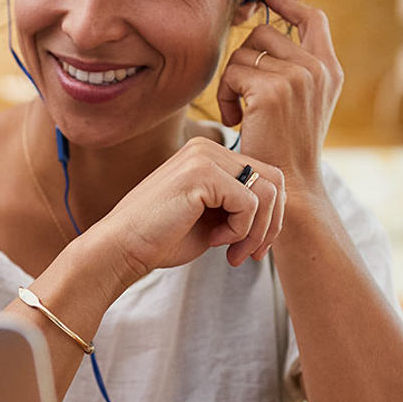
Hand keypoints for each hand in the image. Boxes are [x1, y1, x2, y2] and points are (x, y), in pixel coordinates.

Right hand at [86, 137, 284, 283]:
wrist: (121, 248)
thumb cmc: (163, 238)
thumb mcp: (213, 219)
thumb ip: (241, 206)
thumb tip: (281, 211)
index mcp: (209, 154)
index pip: (267, 177)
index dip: (271, 216)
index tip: (251, 247)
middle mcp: (208, 147)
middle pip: (275, 180)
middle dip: (271, 224)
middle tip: (250, 254)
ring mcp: (204, 157)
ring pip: (268, 192)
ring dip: (256, 231)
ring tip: (232, 252)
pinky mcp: (201, 173)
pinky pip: (249, 203)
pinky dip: (240, 231)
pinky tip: (215, 242)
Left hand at [216, 0, 343, 197]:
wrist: (292, 186)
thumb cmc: (286, 148)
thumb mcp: (300, 103)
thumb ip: (292, 68)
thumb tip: (263, 30)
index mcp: (329, 69)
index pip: (312, 17)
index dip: (287, 3)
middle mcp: (318, 68)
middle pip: (264, 32)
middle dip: (244, 59)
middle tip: (241, 95)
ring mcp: (298, 76)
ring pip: (244, 51)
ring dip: (232, 81)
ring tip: (240, 113)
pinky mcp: (273, 89)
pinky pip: (233, 73)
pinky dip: (226, 96)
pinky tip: (236, 121)